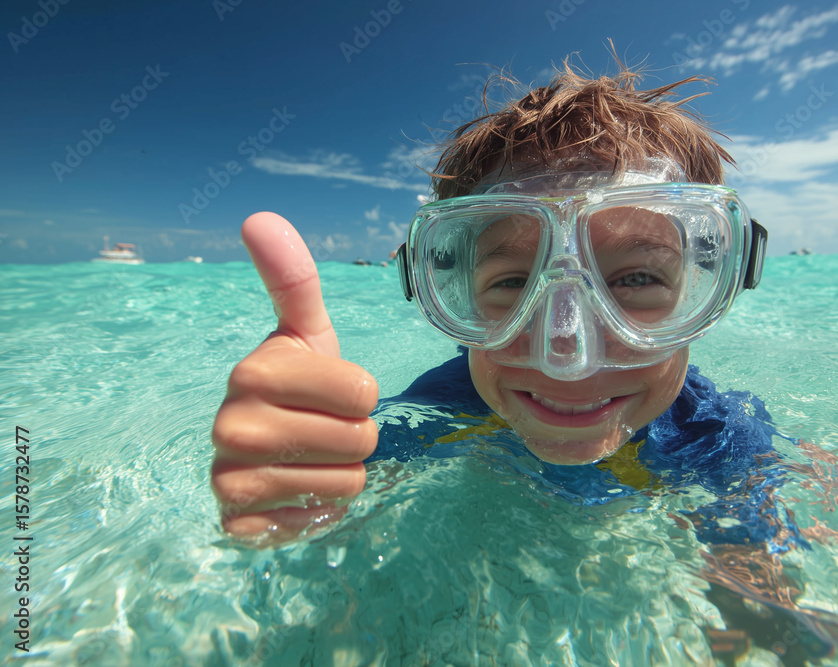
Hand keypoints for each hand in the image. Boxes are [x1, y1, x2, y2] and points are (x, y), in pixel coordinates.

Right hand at [211, 212, 378, 542]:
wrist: (263, 449)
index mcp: (252, 372)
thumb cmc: (298, 384)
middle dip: (355, 436)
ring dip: (342, 474)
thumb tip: (259, 216)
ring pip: (346, 483)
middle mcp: (232, 428)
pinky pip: (318, 520)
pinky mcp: (239, 525)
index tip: (331, 391)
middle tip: (322, 427)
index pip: (363, 391)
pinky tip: (296, 490)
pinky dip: (319, 510)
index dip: (360, 394)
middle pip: (359, 441)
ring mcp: (231, 481)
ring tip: (310, 457)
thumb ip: (292, 278)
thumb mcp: (304, 332)